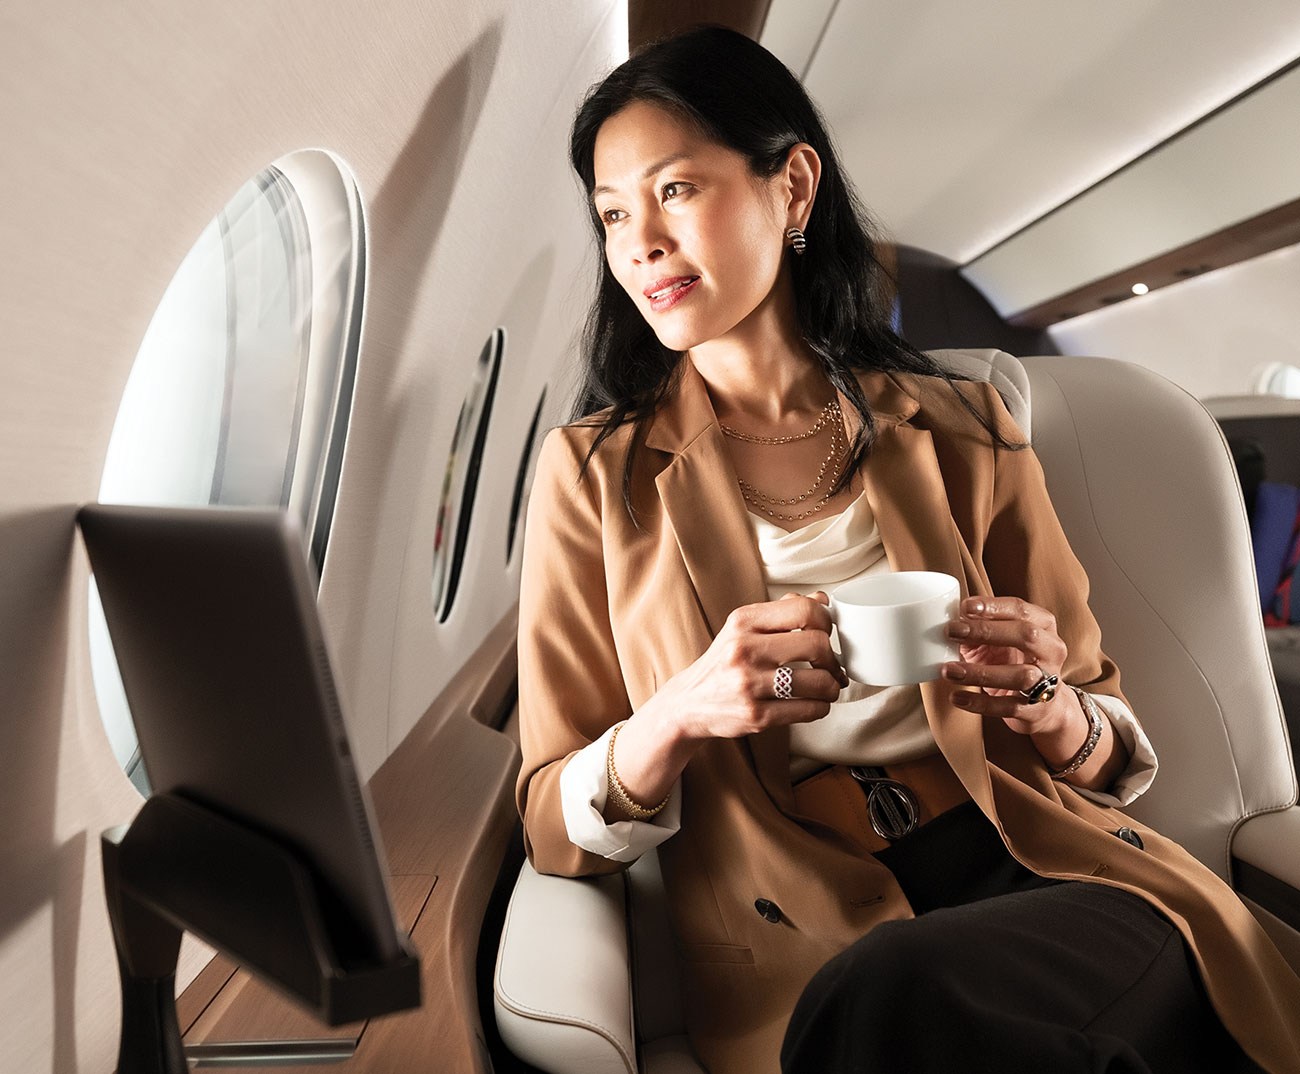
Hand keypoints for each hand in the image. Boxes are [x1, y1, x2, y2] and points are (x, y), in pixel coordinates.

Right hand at [663, 591, 849, 742]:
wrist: (688, 702)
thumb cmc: (723, 663)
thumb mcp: (743, 628)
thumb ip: (782, 611)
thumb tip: (821, 599)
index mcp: (743, 622)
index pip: (804, 609)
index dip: (826, 621)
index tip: (826, 633)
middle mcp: (744, 650)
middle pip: (817, 644)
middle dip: (832, 658)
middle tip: (830, 666)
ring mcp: (749, 685)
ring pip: (819, 682)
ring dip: (832, 687)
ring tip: (828, 687)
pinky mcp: (756, 716)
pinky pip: (809, 710)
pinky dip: (821, 707)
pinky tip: (814, 703)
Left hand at [939, 596, 1071, 737]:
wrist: (1043, 706)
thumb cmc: (1014, 663)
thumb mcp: (999, 642)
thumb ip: (979, 631)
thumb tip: (951, 623)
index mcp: (1044, 626)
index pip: (1021, 609)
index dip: (993, 607)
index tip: (965, 607)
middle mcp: (1051, 651)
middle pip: (1027, 635)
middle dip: (987, 631)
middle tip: (952, 631)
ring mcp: (1047, 682)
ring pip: (1020, 675)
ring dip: (980, 672)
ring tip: (949, 670)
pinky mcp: (1035, 710)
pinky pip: (1007, 706)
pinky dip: (979, 703)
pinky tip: (957, 697)